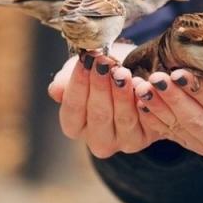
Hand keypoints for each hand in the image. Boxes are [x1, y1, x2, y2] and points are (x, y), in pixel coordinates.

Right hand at [48, 54, 163, 157]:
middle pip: (98, 115)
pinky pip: (147, 121)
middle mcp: (98, 141)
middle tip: (104, 63)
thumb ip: (65, 82)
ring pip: (123, 119)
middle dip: (100, 87)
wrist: (131, 72)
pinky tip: (141, 85)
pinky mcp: (147, 137)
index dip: (78, 84)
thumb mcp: (80, 73)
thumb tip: (55, 91)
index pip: (73, 109)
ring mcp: (124, 142)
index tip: (84, 60)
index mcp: (75, 127)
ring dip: (122, 93)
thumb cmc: (100, 74)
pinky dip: (144, 102)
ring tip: (121, 71)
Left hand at [133, 70, 202, 162]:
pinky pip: (167, 132)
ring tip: (142, 87)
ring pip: (178, 128)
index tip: (178, 73)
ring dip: (158, 106)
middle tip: (155, 79)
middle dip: (174, 99)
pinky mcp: (189, 145)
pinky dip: (152, 116)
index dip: (199, 90)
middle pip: (197, 122)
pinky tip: (140, 101)